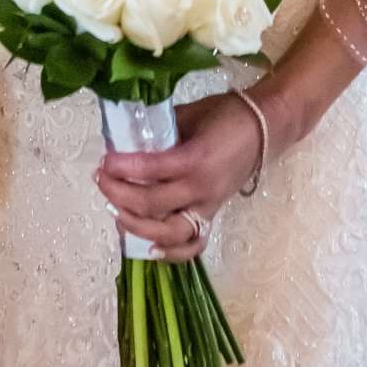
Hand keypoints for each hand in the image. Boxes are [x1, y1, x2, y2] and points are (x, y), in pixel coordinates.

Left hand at [95, 92, 264, 260]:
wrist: (266, 127)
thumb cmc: (227, 114)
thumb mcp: (190, 114)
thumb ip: (160, 130)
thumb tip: (128, 139)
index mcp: (195, 158)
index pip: (150, 169)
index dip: (122, 166)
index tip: (104, 160)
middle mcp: (200, 188)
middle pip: (152, 204)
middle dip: (119, 193)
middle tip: (101, 179)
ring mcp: (208, 206)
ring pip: (168, 233)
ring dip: (136, 226)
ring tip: (116, 210)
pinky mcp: (213, 214)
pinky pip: (192, 243)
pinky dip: (171, 252)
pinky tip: (148, 247)